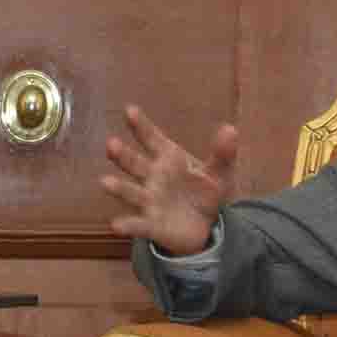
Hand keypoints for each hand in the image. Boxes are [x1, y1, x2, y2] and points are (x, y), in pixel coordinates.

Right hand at [98, 105, 239, 257]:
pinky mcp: (151, 224)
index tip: (129, 111)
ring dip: (119, 187)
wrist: (206, 226)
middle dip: (122, 155)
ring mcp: (150, 200)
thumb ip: (223, 153)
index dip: (141, 125)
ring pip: (131, 192)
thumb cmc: (205, 192)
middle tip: (111, 144)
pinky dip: (128, 225)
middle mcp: (153, 177)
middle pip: (134, 163)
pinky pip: (138, 224)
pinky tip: (116, 225)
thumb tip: (231, 129)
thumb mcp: (220, 172)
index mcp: (168, 158)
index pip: (152, 138)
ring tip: (105, 182)